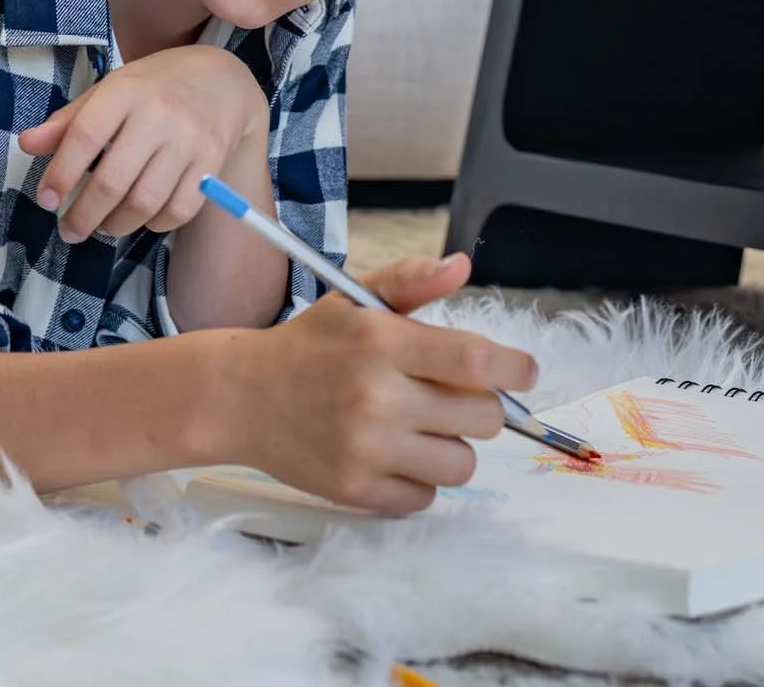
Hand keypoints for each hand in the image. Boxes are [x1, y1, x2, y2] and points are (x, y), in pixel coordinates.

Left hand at [21, 48, 267, 243]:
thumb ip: (69, 120)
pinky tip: (141, 218)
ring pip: (145, 202)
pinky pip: (179, 210)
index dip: (61, 173)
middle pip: (113, 180)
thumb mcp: (109, 90)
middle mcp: (159, 114)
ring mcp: (190, 140)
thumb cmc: (154, 86)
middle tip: (69, 231)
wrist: (224, 80)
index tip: (47, 201)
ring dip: (116, 224)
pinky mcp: (213, 163)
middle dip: (84, 215)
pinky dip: (154, 224)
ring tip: (104, 226)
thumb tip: (26, 145)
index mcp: (125, 90)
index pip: (85, 136)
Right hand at [223, 254, 538, 514]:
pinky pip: (426, 497)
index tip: (523, 372)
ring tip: (417, 427)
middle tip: (449, 397)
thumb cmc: (307, 346)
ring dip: (450, 445)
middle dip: (478, 406)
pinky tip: (391, 453)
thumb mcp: (354, 302)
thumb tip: (462, 267)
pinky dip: (418, 479)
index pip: (476, 363)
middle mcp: (376, 397)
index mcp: (380, 342)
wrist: (239, 397)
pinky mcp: (356, 490)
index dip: (514, 368)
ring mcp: (366, 449)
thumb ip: (410, 281)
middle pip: (482, 418)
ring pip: (461, 463)